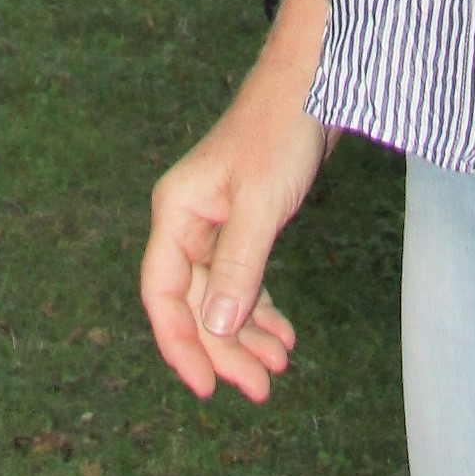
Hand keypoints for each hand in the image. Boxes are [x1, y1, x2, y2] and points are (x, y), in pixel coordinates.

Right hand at [140, 8, 329, 405]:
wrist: (312, 87)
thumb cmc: (278, 134)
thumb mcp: (260, 205)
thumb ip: (236, 266)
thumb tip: (215, 330)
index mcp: (177, 212)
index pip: (162, 293)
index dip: (179, 344)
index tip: (207, 388)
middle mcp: (188, 221)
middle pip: (194, 302)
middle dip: (225, 348)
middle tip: (261, 388)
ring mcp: (215, 224)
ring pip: (219, 296)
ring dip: (244, 335)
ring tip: (278, 367)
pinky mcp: (244, 223)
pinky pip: (241, 280)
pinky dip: (259, 310)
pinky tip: (283, 334)